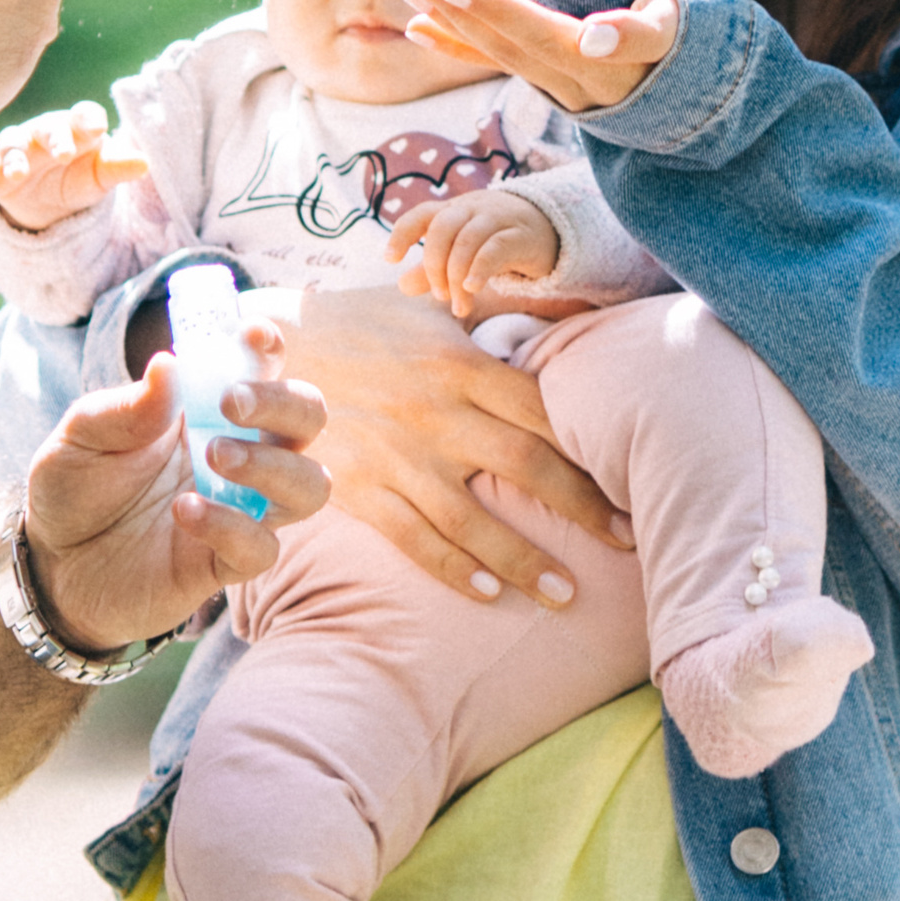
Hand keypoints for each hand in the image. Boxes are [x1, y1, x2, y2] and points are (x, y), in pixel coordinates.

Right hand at [0, 100, 148, 230]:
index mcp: (74, 128)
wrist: (49, 204)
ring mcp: (14, 151)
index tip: (97, 129)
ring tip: (18, 173)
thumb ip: (118, 167)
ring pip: (9, 146)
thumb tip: (146, 163)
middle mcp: (41, 133)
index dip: (89, 120)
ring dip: (13, 157)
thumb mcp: (100, 176)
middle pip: (44, 127)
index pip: (83, 116)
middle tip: (62, 154)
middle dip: (52, 138)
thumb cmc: (79, 177)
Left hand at [21, 325, 329, 653]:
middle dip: (283, 403)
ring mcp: (241, 509)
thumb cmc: (74, 488)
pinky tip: (184, 511)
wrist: (49, 566)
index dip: (269, 347)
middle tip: (231, 404)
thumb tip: (167, 364)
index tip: (250, 335)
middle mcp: (241, 454)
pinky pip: (262, 547)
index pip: (265, 367)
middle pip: (308, 418)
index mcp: (211, 409)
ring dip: (273, 466)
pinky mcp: (225, 562)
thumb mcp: (82, 437)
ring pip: (310, 486)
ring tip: (215, 456)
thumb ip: (126, 407)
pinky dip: (232, 526)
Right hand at [273, 288, 629, 604]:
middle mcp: (438, 412)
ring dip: (525, 560)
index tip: (631, 475)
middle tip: (627, 540)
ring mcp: (399, 455)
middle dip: (584, 508)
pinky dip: (452, 569)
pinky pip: (414, 539)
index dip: (593, 446)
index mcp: (462, 363)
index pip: (545, 410)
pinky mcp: (360, 489)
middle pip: (529, 466)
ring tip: (566, 593)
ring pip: (475, 519)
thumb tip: (553, 311)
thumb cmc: (359, 321)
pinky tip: (487, 593)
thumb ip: (486, 316)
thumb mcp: (427, 307)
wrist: (268, 348)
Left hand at [385, 190, 558, 316]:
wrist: (546, 227)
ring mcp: (496, 219)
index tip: (390, 259)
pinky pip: (494, 248)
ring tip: (459, 306)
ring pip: (467, 241)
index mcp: (451, 211)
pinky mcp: (520, 235)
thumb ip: (431, 269)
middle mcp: (471, 209)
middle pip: (442, 228)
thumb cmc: (493, 240)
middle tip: (440, 297)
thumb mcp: (459, 253)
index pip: (421, 214)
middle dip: (434, 266)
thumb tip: (402, 285)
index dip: (402, 234)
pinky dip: (479, 269)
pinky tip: (472, 289)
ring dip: (457, 277)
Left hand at [397, 0, 678, 113]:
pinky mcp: (544, 80)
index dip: (494, 9)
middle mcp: (568, 80)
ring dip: (447, 18)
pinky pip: (494, 65)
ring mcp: (553, 84)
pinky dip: (453, 46)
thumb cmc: (680, 37)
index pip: (538, 32)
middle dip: (456, 8)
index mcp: (599, 62)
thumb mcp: (674, 28)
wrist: (683, 91)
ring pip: (493, 51)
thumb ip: (638, 32)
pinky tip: (416, 27)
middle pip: (505, 42)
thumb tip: (594, 37)